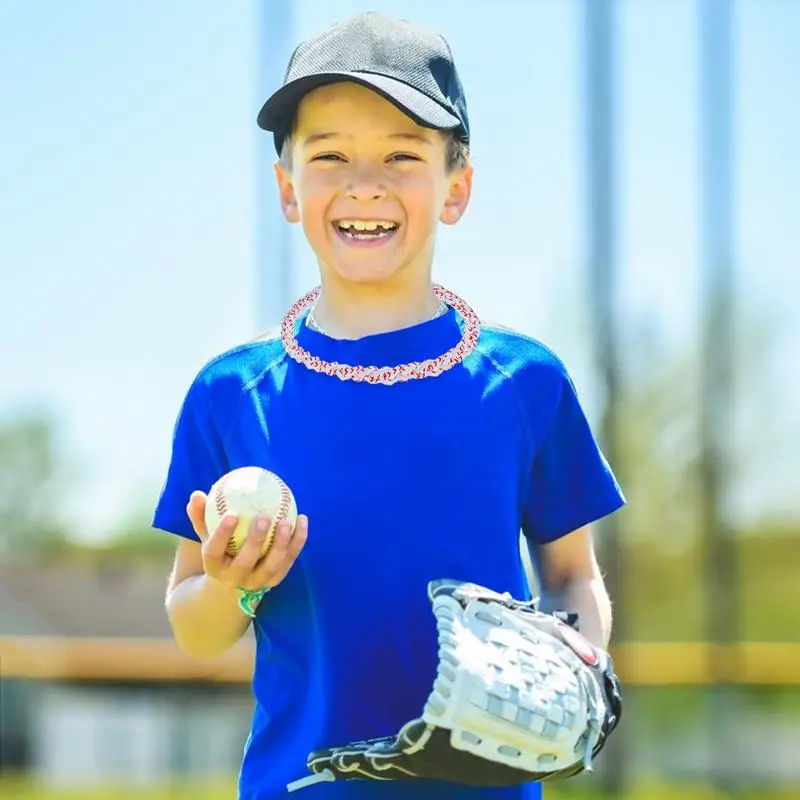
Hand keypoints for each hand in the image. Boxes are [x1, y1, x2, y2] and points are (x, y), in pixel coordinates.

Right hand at [186, 491, 307, 591]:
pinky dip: (298, 541)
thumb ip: (201, 515)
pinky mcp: (275, 579)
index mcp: (214, 566)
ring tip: (287, 521)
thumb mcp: (206, 535)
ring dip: (281, 544)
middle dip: (254, 541)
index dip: (222, 534)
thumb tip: (196, 494)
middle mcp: (234, 578)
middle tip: (263, 518)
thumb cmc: (219, 550)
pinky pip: (289, 560)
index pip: (214, 552)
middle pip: (245, 562)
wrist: (231, 585)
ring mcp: (257, 581)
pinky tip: (302, 519)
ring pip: (272, 565)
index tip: (232, 514)